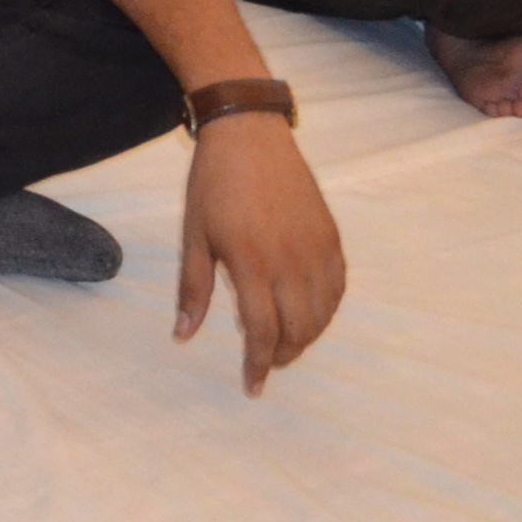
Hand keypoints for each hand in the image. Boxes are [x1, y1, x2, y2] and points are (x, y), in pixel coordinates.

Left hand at [172, 113, 343, 396]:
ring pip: (322, 314)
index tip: (253, 387)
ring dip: (307, 338)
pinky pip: (338, 289)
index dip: (258, 364)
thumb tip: (183, 336)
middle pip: (298, 330)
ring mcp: (316, 249)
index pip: (261, 331)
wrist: (249, 135)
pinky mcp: (332, 237)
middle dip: (284, 356)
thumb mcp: (193, 235)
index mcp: (250, 263)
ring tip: (287, 346)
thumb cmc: (213, 184)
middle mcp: (290, 262)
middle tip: (268, 364)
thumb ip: (193, 288)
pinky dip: (327, 311)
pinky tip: (312, 316)